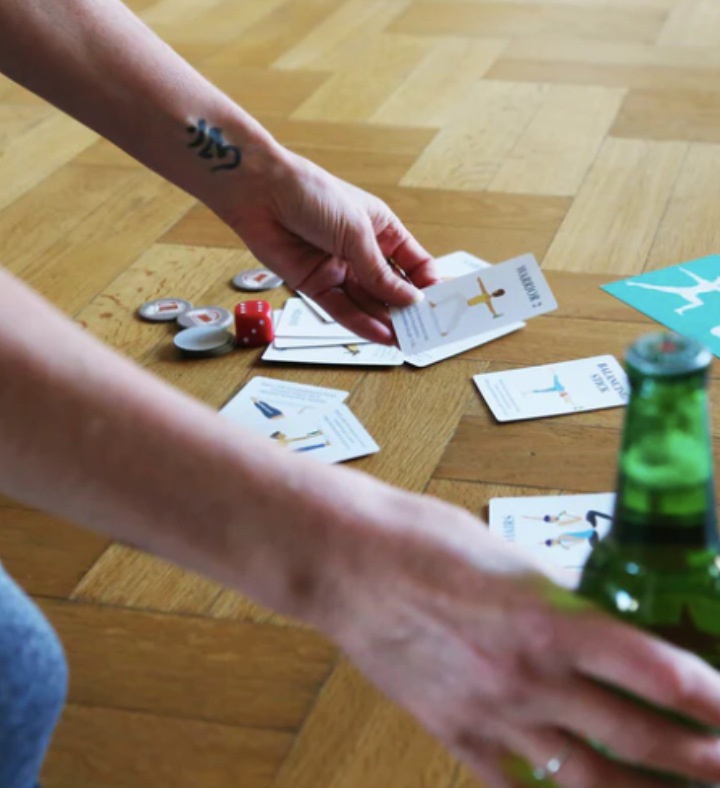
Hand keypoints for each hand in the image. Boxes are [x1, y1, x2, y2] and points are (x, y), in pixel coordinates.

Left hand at [220, 145, 438, 343]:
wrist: (260, 192)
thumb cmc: (312, 194)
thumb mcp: (357, 232)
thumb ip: (381, 272)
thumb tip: (410, 300)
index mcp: (381, 229)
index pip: (414, 263)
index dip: (428, 284)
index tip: (440, 304)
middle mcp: (362, 252)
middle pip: (391, 288)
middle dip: (407, 309)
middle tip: (424, 330)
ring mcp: (339, 269)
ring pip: (368, 302)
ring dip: (386, 321)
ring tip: (406, 339)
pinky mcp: (315, 285)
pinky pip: (343, 309)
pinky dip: (361, 323)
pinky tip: (381, 334)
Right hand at [318, 489, 719, 787]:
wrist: (347, 561)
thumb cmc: (421, 540)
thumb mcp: (507, 555)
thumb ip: (558, 597)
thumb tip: (598, 619)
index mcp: (549, 618)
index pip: (656, 670)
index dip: (711, 697)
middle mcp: (529, 676)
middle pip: (636, 737)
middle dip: (700, 760)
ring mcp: (491, 713)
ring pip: (587, 778)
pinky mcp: (452, 731)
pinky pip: (515, 786)